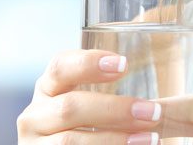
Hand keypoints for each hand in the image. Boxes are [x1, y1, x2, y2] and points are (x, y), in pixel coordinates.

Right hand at [16, 49, 163, 143]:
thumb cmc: (84, 129)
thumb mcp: (87, 107)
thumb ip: (107, 89)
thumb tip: (158, 56)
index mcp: (47, 90)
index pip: (60, 66)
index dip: (89, 63)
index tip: (124, 64)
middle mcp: (34, 115)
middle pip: (69, 107)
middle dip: (115, 109)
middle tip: (152, 111)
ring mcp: (34, 144)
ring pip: (70, 140)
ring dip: (115, 139)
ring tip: (151, 138)